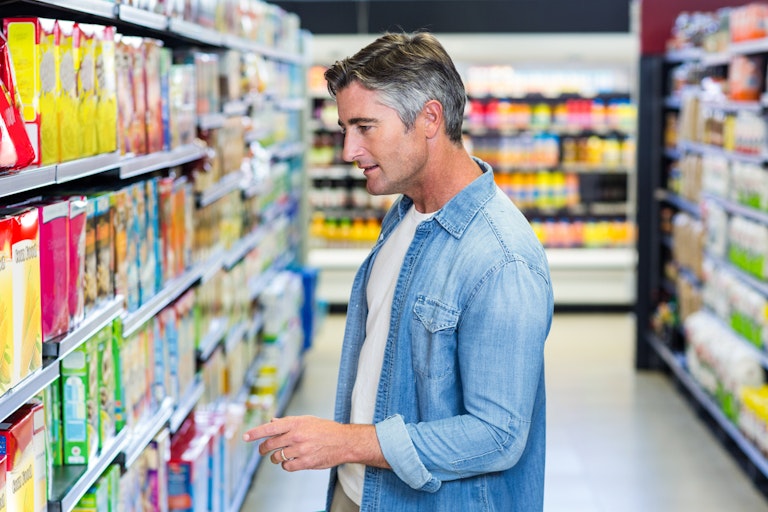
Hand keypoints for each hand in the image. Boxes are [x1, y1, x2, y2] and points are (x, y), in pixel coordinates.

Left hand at [242, 415, 387, 470]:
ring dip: (275, 457)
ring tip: (281, 455)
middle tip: (262, 450)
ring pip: (277, 457)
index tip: (245, 437)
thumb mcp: (307, 420)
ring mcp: (301, 450)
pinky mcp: (305, 462)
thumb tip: (272, 422)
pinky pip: (286, 466)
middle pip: (270, 444)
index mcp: (296, 423)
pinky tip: (291, 461)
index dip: (256, 432)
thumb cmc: (325, 429)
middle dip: (263, 449)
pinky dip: (286, 465)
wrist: (344, 441)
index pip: (270, 428)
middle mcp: (296, 436)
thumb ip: (288, 422)